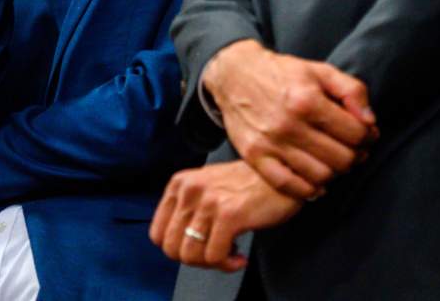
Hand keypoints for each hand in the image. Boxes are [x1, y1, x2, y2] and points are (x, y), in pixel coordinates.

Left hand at [150, 160, 301, 270]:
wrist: (282, 175)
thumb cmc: (248, 185)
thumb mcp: (207, 187)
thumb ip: (188, 209)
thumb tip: (176, 246)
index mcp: (179, 183)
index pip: (157, 234)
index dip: (177, 249)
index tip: (199, 249)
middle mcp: (189, 190)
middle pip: (172, 248)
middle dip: (194, 260)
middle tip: (216, 255)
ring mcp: (208, 201)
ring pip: (191, 255)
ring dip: (211, 264)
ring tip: (230, 254)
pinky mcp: (229, 214)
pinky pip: (215, 257)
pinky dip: (227, 264)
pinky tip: (240, 257)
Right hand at [203, 40, 377, 198]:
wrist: (234, 75)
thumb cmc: (282, 73)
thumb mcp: (320, 70)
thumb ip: (352, 91)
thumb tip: (370, 121)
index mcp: (308, 100)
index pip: (356, 133)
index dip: (368, 137)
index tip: (366, 135)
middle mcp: (289, 124)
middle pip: (342, 159)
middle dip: (355, 156)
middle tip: (354, 150)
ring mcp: (271, 143)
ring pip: (320, 176)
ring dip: (335, 173)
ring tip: (334, 161)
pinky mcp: (255, 157)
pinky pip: (289, 186)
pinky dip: (308, 190)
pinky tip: (316, 182)